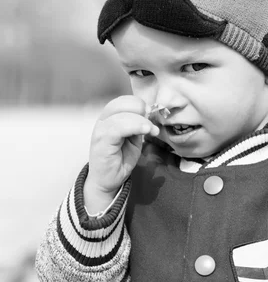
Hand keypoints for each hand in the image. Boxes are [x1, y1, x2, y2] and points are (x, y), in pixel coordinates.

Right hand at [84, 95, 158, 210]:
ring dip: (141, 121)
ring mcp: (101, 130)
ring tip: (152, 131)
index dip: (138, 104)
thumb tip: (149, 115)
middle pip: (121, 103)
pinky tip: (146, 131)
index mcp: (110, 118)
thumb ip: (138, 126)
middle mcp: (103, 121)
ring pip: (121, 115)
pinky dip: (134, 126)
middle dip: (140, 109)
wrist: (108, 180)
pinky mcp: (101, 141)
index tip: (150, 114)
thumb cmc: (120, 160)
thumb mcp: (133, 139)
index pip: (123, 101)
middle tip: (151, 123)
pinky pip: (118, 128)